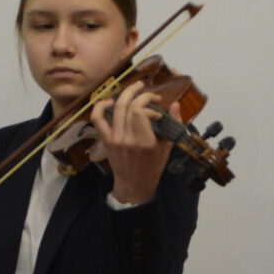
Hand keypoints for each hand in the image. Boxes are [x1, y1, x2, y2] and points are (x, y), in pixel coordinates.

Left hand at [91, 86, 167, 206]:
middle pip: (129, 107)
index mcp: (145, 142)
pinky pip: (97, 119)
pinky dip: (100, 106)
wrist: (134, 184)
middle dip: (141, 94)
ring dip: (126, 94)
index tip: (158, 112)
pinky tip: (110, 101)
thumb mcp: (168, 147)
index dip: (150, 105)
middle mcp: (128, 139)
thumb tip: (175, 103)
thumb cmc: (154, 166)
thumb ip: (174, 124)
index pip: (141, 112)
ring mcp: (114, 139)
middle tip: (150, 93)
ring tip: (136, 88)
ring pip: (116, 108)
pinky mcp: (105, 140)